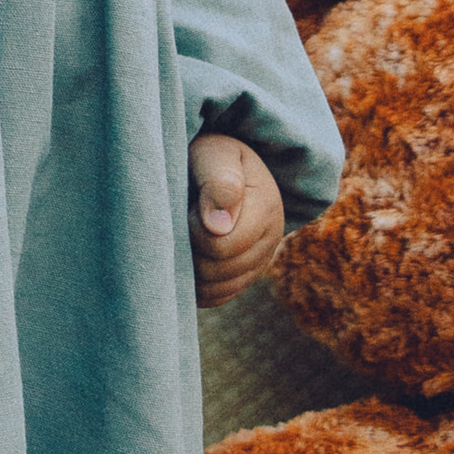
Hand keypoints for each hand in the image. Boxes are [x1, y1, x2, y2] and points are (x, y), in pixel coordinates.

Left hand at [189, 132, 283, 305]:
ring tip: (182, 236)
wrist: (222, 165)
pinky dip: (194, 285)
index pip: (220, 246)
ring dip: (189, 269)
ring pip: (215, 290)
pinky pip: (216, 297)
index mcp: (267, 209)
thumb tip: (218, 228)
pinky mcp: (244, 276)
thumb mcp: (216, 155)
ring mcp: (259, 262)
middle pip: (217, 271)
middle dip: (190, 249)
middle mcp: (271, 240)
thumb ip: (219, 184)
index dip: (192, 230)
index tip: (186, 205)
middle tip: (181, 221)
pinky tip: (185, 259)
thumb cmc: (213, 157)